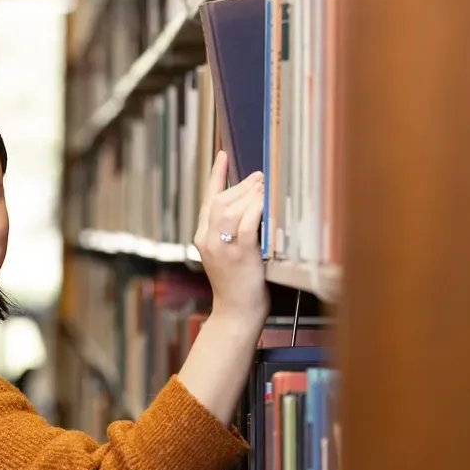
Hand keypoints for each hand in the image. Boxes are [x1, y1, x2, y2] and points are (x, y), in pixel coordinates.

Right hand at [194, 151, 268, 329]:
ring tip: (265, 186)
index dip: (216, 176)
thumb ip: (232, 231)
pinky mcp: (239, 254)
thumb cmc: (238, 285)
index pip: (208, 200)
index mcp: (202, 238)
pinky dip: (256, 210)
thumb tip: (252, 203)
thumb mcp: (229, 254)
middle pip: (219, 201)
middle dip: (241, 185)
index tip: (222, 155)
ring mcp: (222, 247)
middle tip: (260, 177)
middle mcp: (208, 240)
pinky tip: (266, 202)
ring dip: (250, 194)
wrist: (236, 314)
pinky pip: (246, 224)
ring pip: (230, 209)